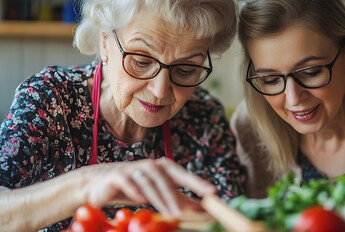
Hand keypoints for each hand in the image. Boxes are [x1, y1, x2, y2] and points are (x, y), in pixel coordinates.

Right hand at [77, 158, 216, 216]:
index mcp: (162, 168)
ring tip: (171, 212)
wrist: (98, 184)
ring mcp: (132, 169)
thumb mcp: (157, 194)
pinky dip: (135, 190)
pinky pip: (127, 182)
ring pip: (149, 181)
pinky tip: (141, 200)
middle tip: (187, 210)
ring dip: (160, 197)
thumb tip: (201, 207)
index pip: (182, 174)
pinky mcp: (116, 176)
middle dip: (178, 194)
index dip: (197, 182)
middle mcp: (149, 165)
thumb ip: (178, 198)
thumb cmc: (132, 188)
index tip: (213, 192)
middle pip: (166, 177)